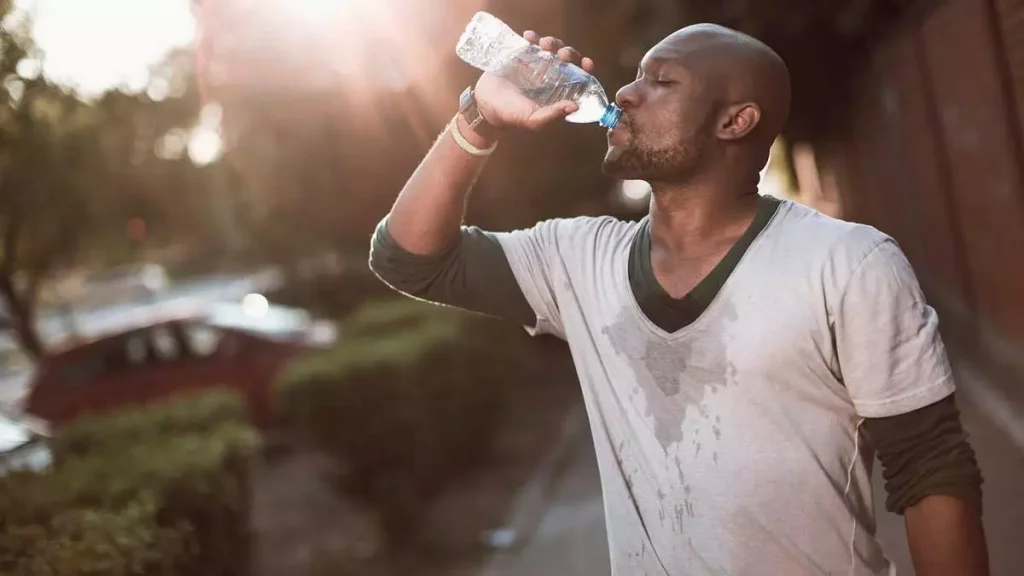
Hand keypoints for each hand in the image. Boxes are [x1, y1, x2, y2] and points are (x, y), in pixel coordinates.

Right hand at [474, 32, 595, 130]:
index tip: (586, 63)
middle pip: (568, 58)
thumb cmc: (511, 115)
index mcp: (558, 91)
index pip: (579, 77)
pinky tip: (528, 37)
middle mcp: (551, 75)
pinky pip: (532, 41)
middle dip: (569, 53)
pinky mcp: (522, 54)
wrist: (484, 104)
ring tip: (543, 45)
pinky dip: (533, 36)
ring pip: (552, 46)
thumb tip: (575, 106)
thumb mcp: (533, 119)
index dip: (585, 69)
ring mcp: (537, 63)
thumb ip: (552, 115)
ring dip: (552, 42)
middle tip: (561, 55)